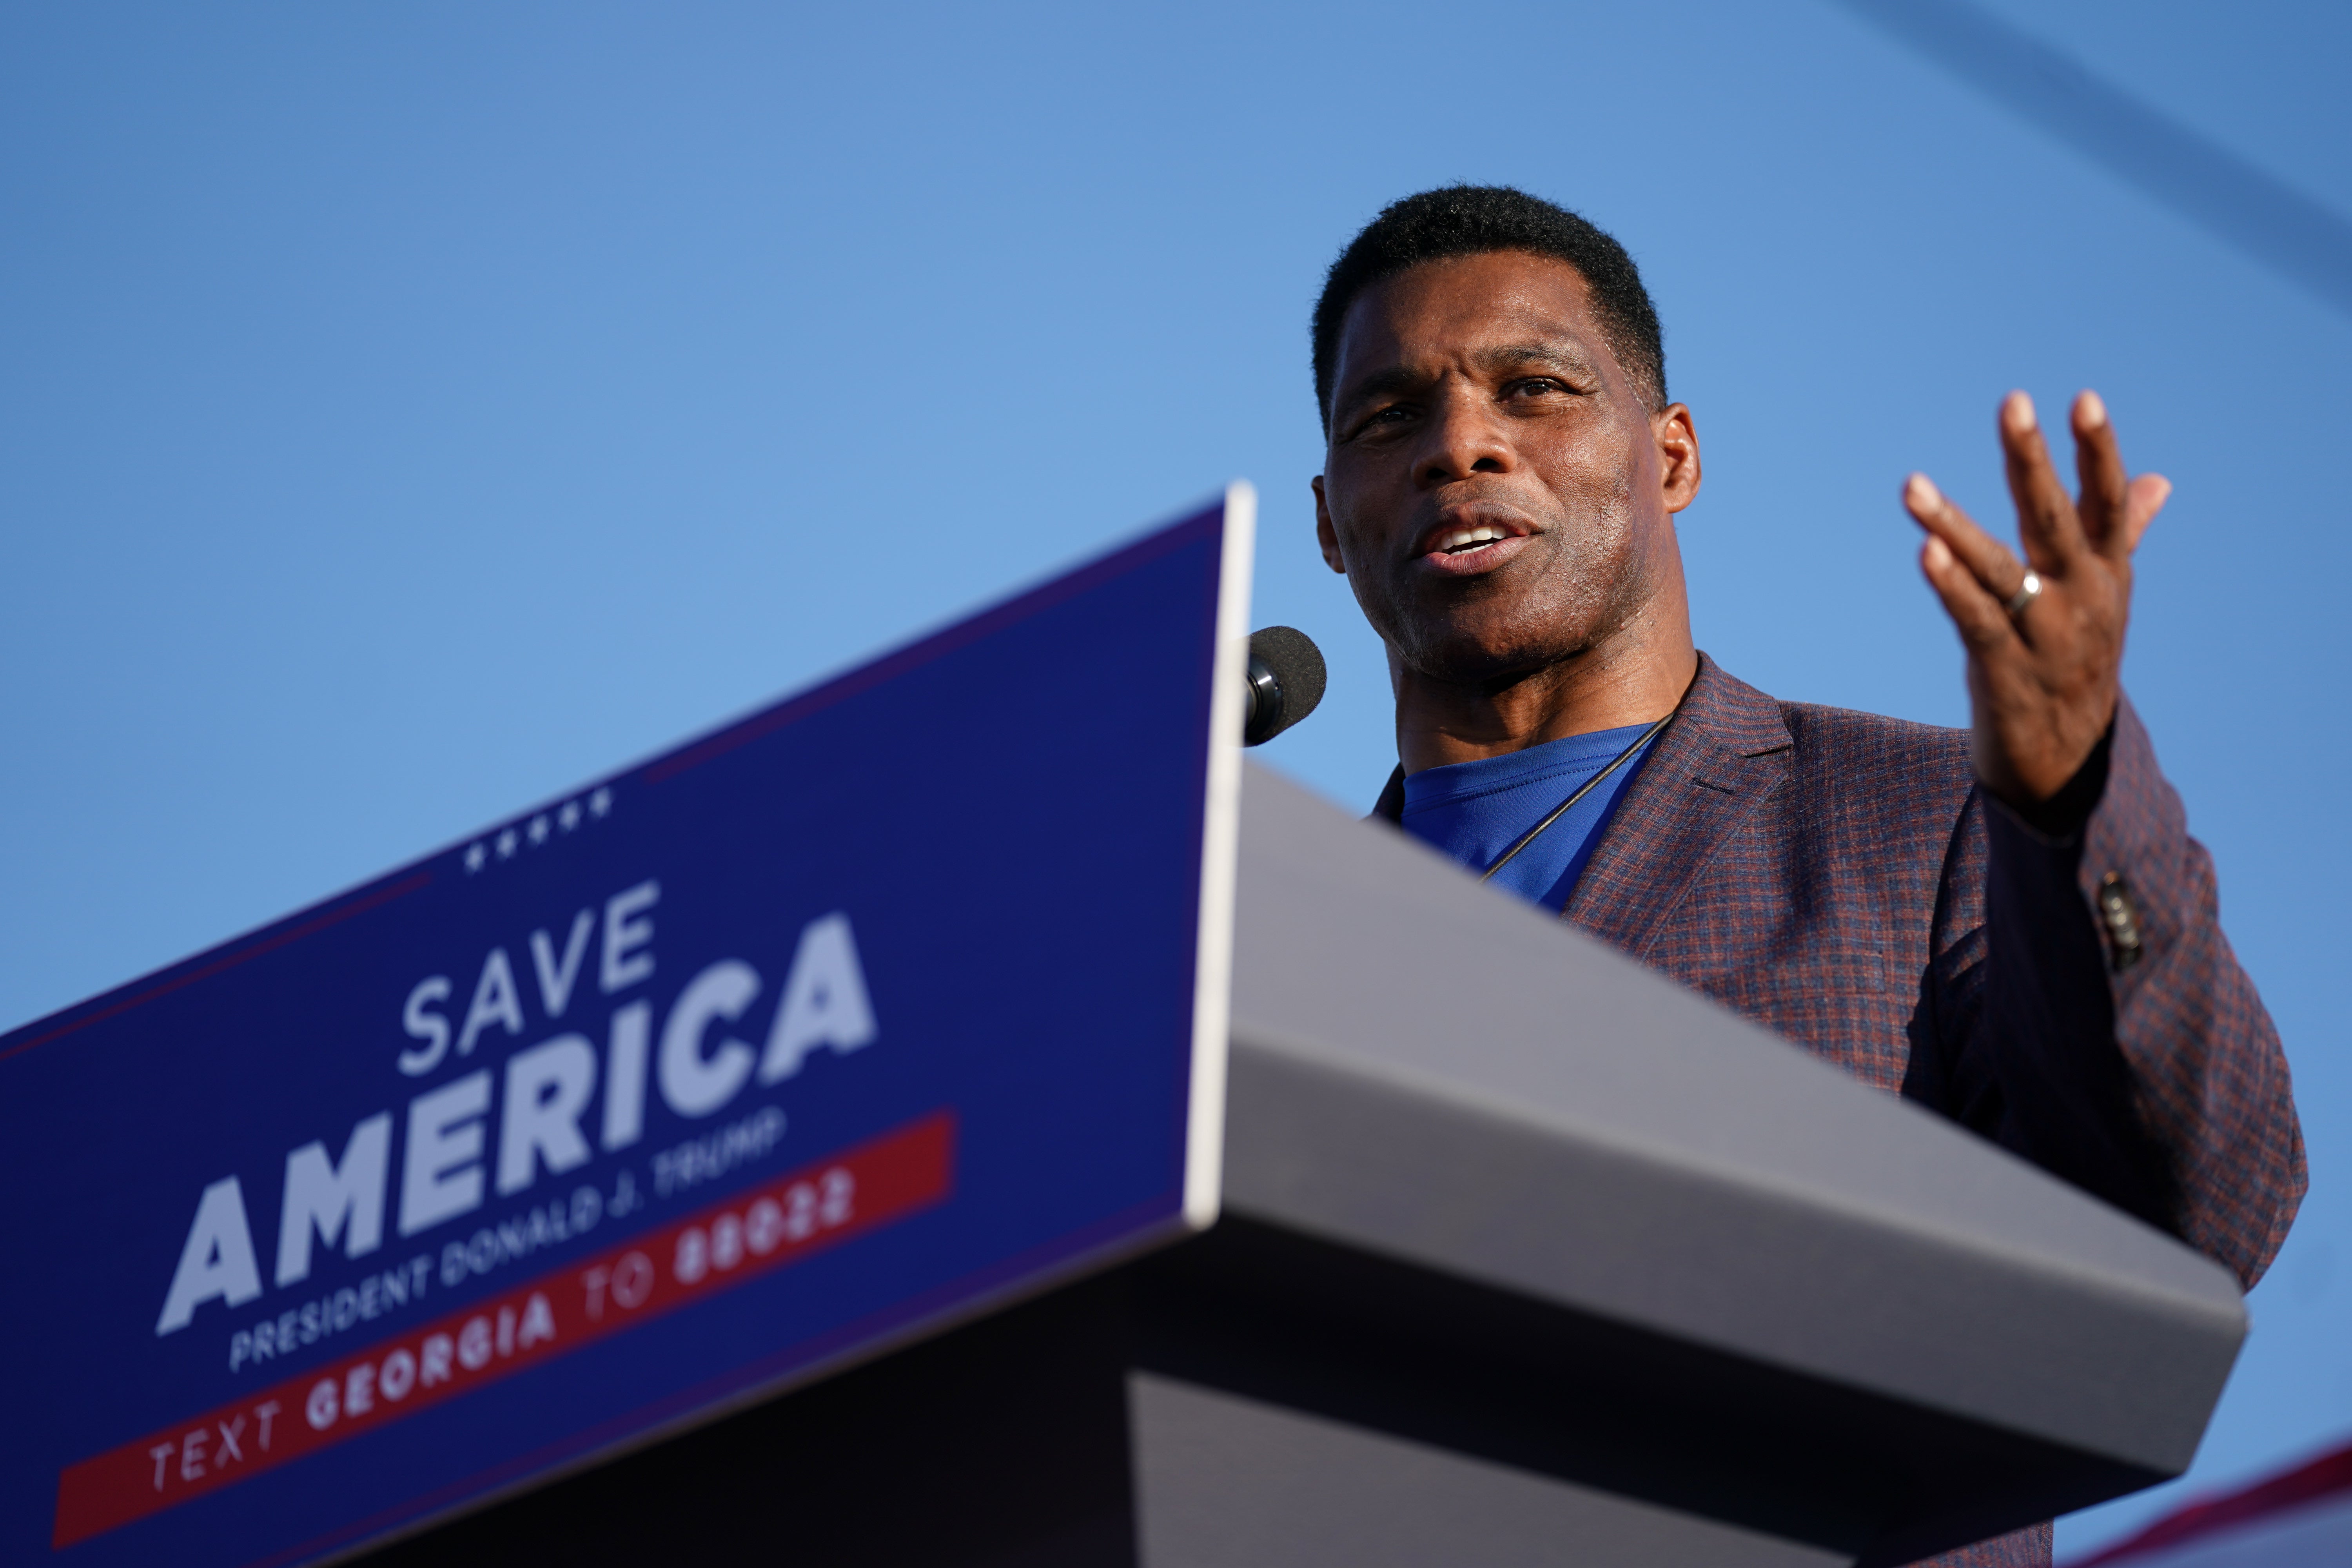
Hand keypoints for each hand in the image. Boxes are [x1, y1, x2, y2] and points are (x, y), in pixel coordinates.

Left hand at [1904, 390, 2171, 807]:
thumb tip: (2157, 482)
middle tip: (2013, 402)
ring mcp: (2045, 637)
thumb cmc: (2079, 661)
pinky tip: (1924, 552)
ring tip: (1911, 485)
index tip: (2084, 398)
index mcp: (2106, 573)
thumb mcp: (2107, 596)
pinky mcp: (2004, 672)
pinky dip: (1950, 587)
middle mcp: (2083, 599)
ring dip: (1953, 526)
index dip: (2098, 452)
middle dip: (2032, 461)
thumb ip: (2124, 535)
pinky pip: (1975, 622)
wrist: (2069, 761)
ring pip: (1998, 570)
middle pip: (2055, 519)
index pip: (2107, 502)